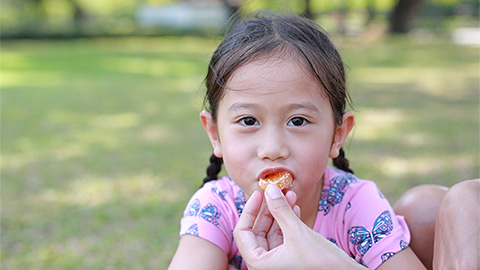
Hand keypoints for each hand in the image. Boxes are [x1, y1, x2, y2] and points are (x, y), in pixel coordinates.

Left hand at [234, 184, 363, 269]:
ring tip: (291, 195)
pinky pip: (283, 240)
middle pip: (257, 232)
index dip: (249, 211)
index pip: (242, 233)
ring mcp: (277, 265)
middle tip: (277, 191)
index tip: (259, 194)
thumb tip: (269, 188)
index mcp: (258, 264)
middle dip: (269, 210)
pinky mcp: (289, 262)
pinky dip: (288, 224)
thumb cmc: (322, 263)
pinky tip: (296, 209)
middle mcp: (264, 266)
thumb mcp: (297, 232)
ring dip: (280, 214)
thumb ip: (280, 210)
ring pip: (271, 234)